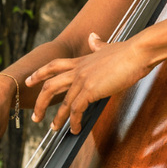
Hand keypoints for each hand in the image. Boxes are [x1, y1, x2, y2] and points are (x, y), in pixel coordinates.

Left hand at [26, 32, 153, 133]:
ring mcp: (83, 80)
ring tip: (54, 128)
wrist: (138, 52)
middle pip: (50, 86)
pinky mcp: (91, 90)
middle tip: (36, 117)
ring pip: (63, 102)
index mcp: (81, 61)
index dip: (39, 74)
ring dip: (58, 118)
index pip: (53, 66)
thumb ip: (98, 45)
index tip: (28, 82)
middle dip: (40, 103)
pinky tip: (76, 129)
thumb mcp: (108, 47)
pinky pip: (76, 109)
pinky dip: (74, 121)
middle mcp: (78, 70)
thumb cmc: (128, 52)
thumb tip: (92, 38)